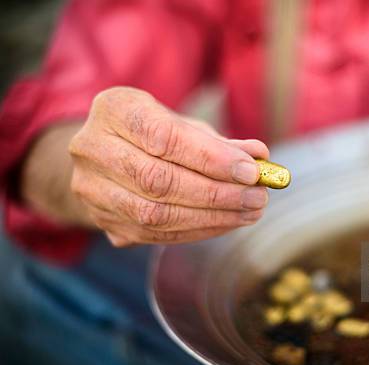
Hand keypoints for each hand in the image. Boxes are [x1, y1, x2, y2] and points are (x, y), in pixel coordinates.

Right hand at [68, 87, 268, 245]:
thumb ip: (221, 141)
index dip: (211, 157)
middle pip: (158, 180)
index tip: (251, 170)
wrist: (107, 157)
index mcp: (113, 109)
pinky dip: (198, 230)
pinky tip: (227, 222)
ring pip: (155, 214)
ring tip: (250, 212)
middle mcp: (91, 148)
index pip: (163, 137)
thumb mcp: (185, 126)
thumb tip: (260, 156)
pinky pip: (155, 235)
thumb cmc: (155, 134)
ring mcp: (91, 189)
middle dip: (217, 193)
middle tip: (258, 197)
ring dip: (212, 217)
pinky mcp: (103, 221)